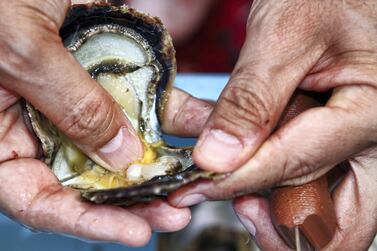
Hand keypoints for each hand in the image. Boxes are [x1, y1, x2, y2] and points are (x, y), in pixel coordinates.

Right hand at [0, 0, 212, 244]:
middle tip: (176, 212)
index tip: (136, 233)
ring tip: (194, 179)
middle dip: (135, 199)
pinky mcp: (106, 78)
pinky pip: (142, 103)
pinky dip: (171, 115)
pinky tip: (200, 125)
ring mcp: (77, 103)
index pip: (39, 199)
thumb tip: (123, 156)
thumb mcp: (23, 50)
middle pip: (89, 180)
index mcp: (0, 136)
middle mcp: (40, 127)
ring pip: (123, 146)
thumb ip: (72, 107)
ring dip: (160, 163)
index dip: (87, 222)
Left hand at [168, 0, 376, 248]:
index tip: (191, 185)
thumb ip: (252, 98)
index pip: (293, 165)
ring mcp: (369, 147)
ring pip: (336, 215)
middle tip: (238, 206)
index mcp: (374, 110)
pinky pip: (326, 188)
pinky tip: (260, 172)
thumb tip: (217, 158)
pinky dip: (289, 192)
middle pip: (341, 224)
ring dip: (287, 217)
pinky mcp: (350, 144)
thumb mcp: (285, 35)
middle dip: (283, 228)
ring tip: (244, 194)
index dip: (234, 180)